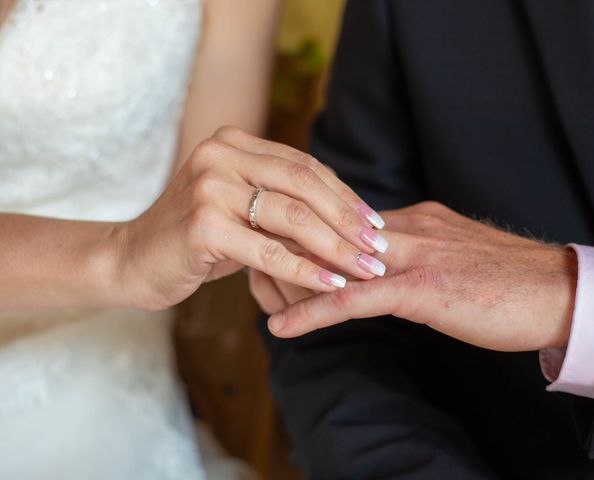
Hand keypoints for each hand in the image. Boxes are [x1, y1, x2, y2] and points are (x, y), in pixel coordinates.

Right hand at [110, 127, 387, 310]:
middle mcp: (220, 154)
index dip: (345, 195)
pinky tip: (332, 285)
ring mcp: (209, 186)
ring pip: (293, 216)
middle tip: (380, 248)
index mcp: (233, 143)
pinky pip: (269, 250)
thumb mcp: (240, 211)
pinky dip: (306, 269)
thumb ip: (283, 204)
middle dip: (349, 220)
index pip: (304, 166)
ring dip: (337, 247)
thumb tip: (350, 222)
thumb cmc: (194, 239)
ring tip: (367, 269)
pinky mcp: (203, 224)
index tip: (375, 223)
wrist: (132, 261)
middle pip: (305, 185)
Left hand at [267, 201, 577, 351]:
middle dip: (285, 245)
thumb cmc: (505, 278)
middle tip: (248, 257)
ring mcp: (412, 257)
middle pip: (328, 232)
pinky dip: (313, 313)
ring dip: (288, 274)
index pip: (342, 219)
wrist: (557, 291)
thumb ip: (413, 250)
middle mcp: (406, 229)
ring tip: (250, 284)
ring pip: (334, 261)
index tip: (274, 237)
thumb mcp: (450, 253)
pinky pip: (354, 300)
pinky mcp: (422, 289)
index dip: (306, 231)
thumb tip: (381, 256)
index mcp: (412, 219)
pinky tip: (281, 326)